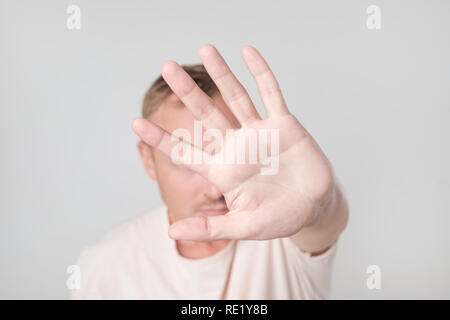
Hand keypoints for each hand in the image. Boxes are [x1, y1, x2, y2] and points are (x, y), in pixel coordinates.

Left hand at [132, 45, 334, 240]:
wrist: (313, 207)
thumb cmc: (277, 218)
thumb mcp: (243, 227)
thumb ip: (210, 228)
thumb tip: (171, 232)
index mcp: (222, 170)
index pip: (185, 151)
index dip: (161, 138)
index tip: (135, 123)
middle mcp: (236, 146)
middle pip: (205, 114)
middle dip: (187, 91)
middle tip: (167, 67)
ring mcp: (259, 132)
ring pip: (236, 97)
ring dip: (222, 73)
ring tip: (206, 49)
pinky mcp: (284, 125)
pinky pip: (271, 94)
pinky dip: (261, 73)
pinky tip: (247, 52)